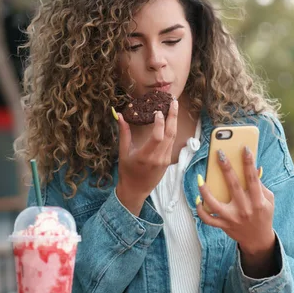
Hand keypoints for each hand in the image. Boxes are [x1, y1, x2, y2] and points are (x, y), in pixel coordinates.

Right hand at [113, 100, 177, 215]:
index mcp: (145, 156)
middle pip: (170, 134)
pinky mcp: (168, 161)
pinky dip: (171, 131)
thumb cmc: (127, 171)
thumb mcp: (123, 153)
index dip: (160, 123)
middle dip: (173, 117)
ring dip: (174, 122)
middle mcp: (158, 158)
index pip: (158, 136)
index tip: (158, 111)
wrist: (136, 190)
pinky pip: (171, 143)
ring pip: (173, 138)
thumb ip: (124, 134)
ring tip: (174, 108)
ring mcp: (165, 160)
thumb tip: (120, 116)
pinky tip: (170, 122)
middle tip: (174, 102)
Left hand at [196, 147, 277, 277]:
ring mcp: (233, 218)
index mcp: (258, 201)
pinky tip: (198, 199)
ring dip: (205, 191)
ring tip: (200, 179)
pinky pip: (208, 219)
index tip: (244, 148)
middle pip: (233, 186)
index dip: (249, 163)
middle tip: (219, 153)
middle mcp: (245, 209)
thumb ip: (260, 185)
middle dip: (226, 168)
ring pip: (215, 204)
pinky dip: (201, 210)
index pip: (253, 179)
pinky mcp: (224, 226)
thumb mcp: (268, 200)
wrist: (259, 240)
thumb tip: (254, 168)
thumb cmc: (263, 215)